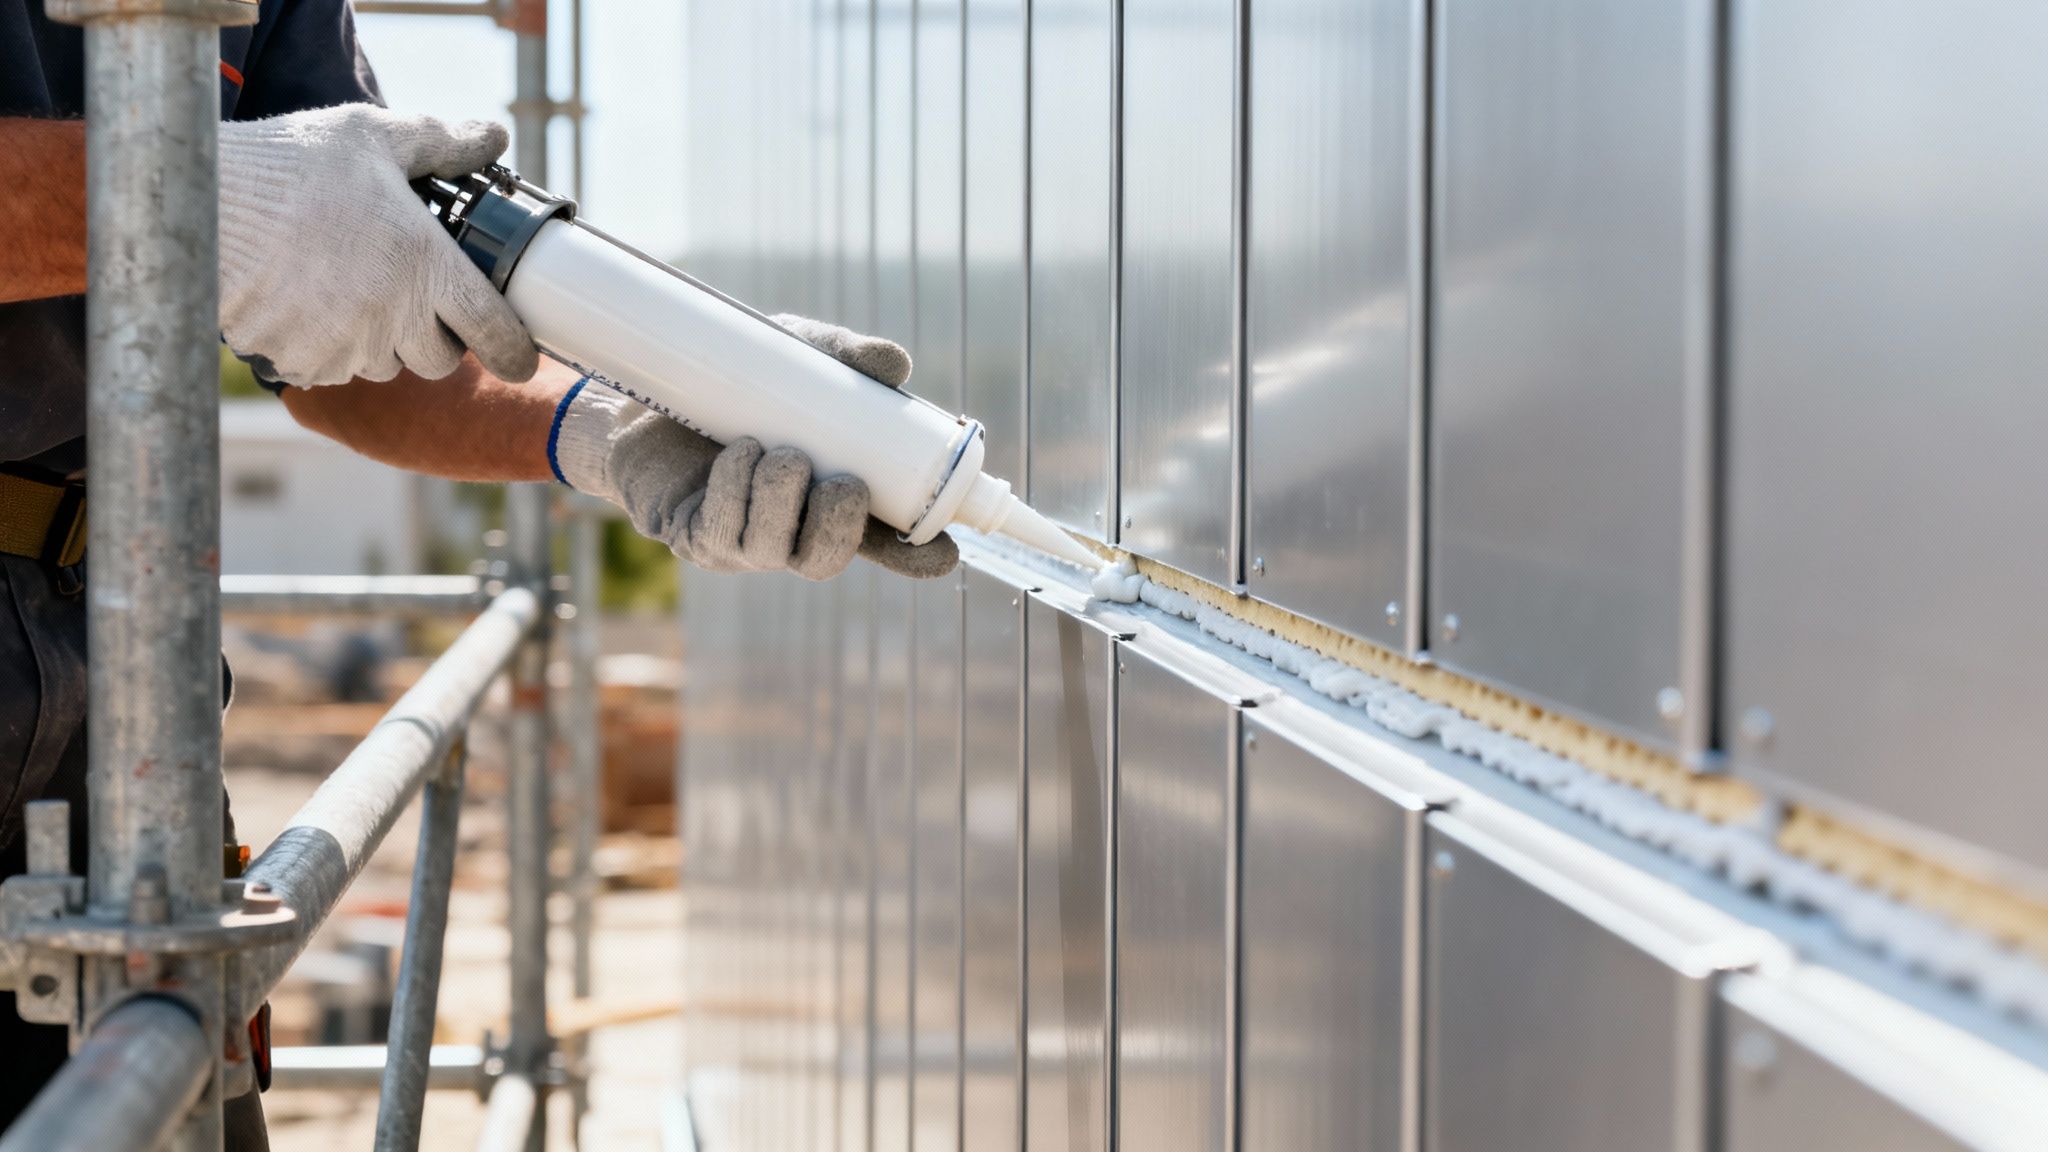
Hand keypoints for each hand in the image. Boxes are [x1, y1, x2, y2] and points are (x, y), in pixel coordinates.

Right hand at [218, 104, 538, 387]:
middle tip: (409, 295)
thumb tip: (495, 136)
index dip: (515, 352)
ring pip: (386, 367)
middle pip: (440, 360)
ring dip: (380, 341)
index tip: (521, 359)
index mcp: (426, 265)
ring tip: (349, 289)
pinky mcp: (301, 363)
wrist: (199, 200)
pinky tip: (308, 304)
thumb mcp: (373, 136)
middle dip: (435, 336)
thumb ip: (442, 144)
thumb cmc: (292, 165)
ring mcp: (345, 346)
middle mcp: (393, 317)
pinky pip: (333, 371)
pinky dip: (328, 348)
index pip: (494, 331)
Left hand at [550, 315, 958, 580]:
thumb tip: (896, 363)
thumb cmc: (728, 380)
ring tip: (775, 450)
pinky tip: (739, 455)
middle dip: (841, 526)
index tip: (944, 551)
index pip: (882, 542)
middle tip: (841, 482)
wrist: (638, 389)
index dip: (916, 556)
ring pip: (777, 550)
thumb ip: (841, 357)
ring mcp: (740, 541)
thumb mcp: (789, 358)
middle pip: (828, 560)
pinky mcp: (695, 536)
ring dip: (784, 499)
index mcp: (826, 499)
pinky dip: (737, 492)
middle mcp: (787, 529)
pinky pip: (725, 532)